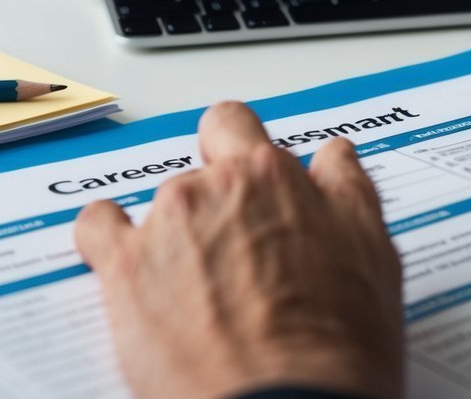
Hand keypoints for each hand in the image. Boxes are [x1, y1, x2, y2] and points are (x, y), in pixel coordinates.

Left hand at [75, 101, 403, 398]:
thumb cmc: (338, 346)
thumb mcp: (374, 254)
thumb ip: (348, 191)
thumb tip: (335, 155)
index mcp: (274, 175)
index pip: (235, 125)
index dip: (236, 151)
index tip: (241, 178)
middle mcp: (218, 186)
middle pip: (196, 168)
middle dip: (211, 201)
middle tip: (230, 250)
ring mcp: (169, 223)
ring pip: (157, 202)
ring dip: (171, 231)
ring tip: (193, 288)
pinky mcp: (126, 268)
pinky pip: (96, 228)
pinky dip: (104, 239)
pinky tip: (123, 266)